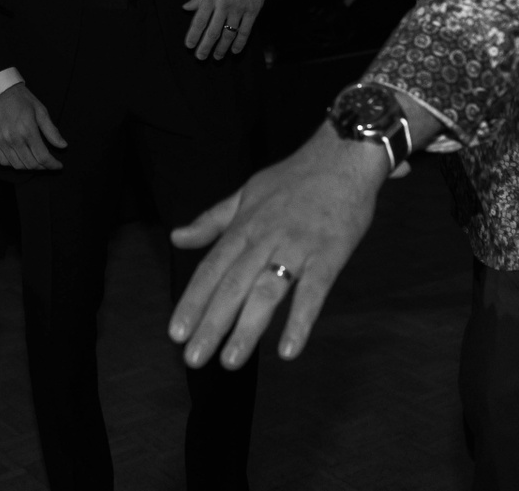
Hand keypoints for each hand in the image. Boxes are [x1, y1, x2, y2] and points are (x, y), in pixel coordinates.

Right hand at [0, 81, 67, 170]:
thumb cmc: (21, 99)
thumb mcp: (41, 111)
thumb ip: (51, 131)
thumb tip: (63, 145)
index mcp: (28, 130)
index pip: (42, 156)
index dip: (52, 164)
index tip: (58, 165)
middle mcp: (14, 138)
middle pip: (31, 164)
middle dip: (43, 167)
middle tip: (49, 164)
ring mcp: (2, 141)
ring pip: (18, 166)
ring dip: (30, 167)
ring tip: (37, 162)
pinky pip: (4, 162)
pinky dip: (14, 164)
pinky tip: (21, 158)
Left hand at [168, 123, 389, 367]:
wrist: (343, 156)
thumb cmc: (294, 178)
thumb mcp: (246, 193)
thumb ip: (212, 220)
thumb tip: (177, 238)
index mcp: (244, 226)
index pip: (210, 269)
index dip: (192, 301)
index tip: (175, 333)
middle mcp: (265, 238)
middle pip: (232, 286)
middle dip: (211, 324)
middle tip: (193, 359)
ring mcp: (297, 247)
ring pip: (267, 292)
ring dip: (248, 329)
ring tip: (231, 361)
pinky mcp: (329, 255)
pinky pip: (312, 292)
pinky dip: (300, 320)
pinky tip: (288, 350)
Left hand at [182, 0, 271, 59]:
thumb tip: (186, 8)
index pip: (199, 20)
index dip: (193, 35)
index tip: (189, 46)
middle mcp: (225, 4)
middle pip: (213, 31)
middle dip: (205, 47)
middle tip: (200, 57)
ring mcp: (240, 8)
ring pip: (229, 34)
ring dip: (222, 48)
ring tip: (217, 57)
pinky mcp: (253, 10)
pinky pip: (246, 31)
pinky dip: (240, 43)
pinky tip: (235, 50)